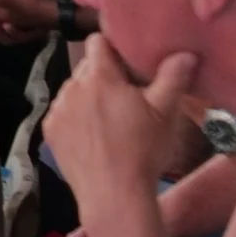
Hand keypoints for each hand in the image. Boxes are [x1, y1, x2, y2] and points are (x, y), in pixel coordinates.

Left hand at [44, 38, 198, 224]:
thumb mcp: (165, 113)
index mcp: (98, 77)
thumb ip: (173, 77)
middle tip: (127, 96)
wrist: (114, 194)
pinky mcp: (49, 130)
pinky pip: (63, 113)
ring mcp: (57, 109)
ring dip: (89, 97)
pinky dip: (76, 118)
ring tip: (111, 120)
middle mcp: (71, 87)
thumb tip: (186, 53)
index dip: (113, 48)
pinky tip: (94, 136)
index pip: (97, 42)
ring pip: (74, 91)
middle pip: (87, 68)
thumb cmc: (143, 151)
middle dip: (105, 76)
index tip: (128, 62)